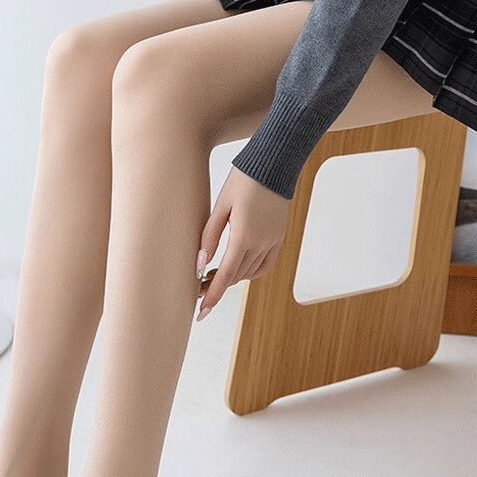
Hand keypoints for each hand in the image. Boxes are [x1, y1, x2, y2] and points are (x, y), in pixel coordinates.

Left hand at [196, 166, 289, 320]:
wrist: (275, 164)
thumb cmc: (243, 180)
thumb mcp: (220, 205)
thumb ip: (209, 235)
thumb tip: (200, 263)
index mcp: (244, 235)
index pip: (226, 275)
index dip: (212, 295)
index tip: (201, 313)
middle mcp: (262, 243)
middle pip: (237, 276)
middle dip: (217, 286)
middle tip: (197, 289)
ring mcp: (273, 241)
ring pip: (250, 272)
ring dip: (232, 278)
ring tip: (212, 277)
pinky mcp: (279, 237)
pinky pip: (264, 264)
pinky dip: (250, 271)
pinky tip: (237, 268)